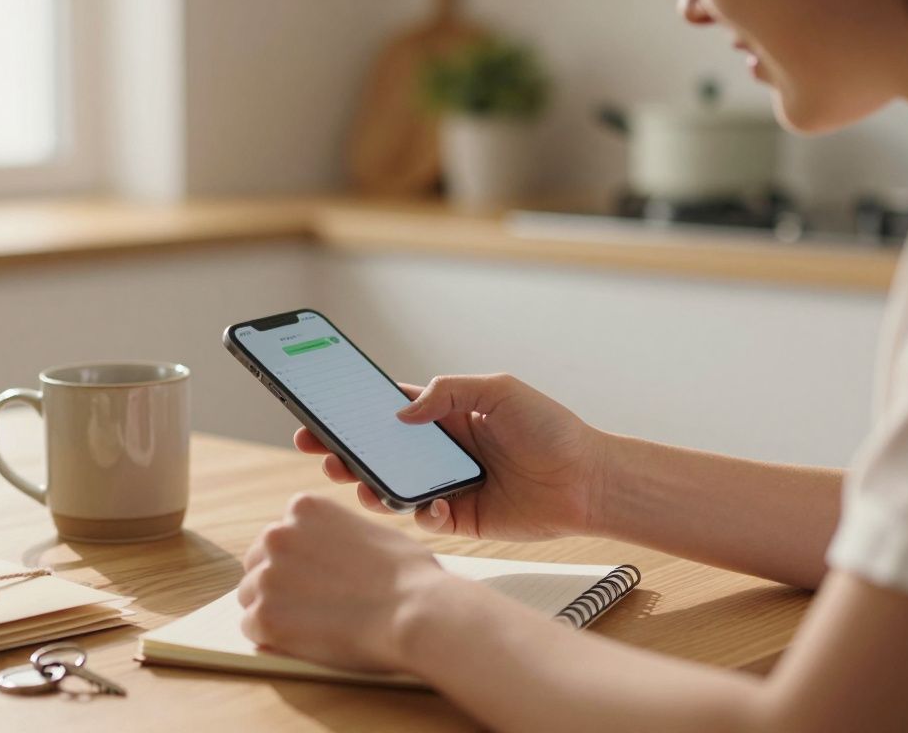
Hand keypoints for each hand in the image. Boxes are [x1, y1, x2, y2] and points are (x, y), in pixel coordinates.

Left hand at [238, 493, 460, 671]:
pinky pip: (252, 627)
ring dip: (273, 609)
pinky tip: (302, 640)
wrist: (414, 610)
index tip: (312, 576)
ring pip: (251, 595)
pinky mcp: (264, 616)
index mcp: (304, 508)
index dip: (296, 559)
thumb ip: (336, 535)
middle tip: (307, 604)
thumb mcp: (370, 532)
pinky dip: (271, 637)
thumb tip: (328, 551)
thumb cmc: (408, 575)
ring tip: (310, 623)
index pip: (281, 534)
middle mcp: (278, 535)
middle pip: (258, 562)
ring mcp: (267, 576)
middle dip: (278, 582)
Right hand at [294, 374, 608, 540]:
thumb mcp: (500, 389)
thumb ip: (448, 392)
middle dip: (343, 449)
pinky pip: (424, 518)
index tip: (320, 409)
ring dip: (369, 484)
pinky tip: (433, 505)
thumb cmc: (551, 428)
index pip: (388, 410)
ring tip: (360, 481)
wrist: (588, 480)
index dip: (354, 411)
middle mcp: (440, 451)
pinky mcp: (459, 518)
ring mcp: (446, 485)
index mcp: (446, 415)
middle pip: (378, 451)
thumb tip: (401, 413)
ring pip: (392, 487)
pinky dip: (420, 513)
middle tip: (318, 449)